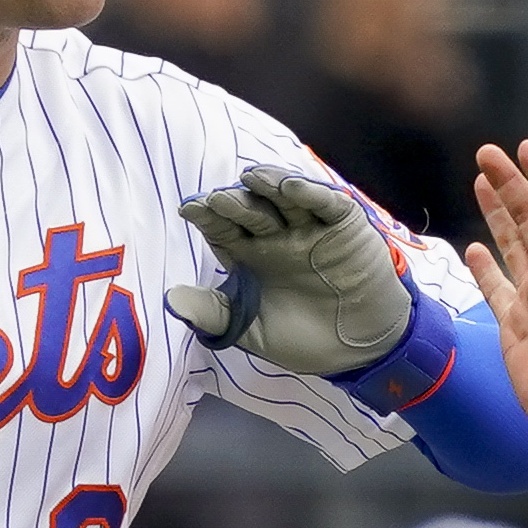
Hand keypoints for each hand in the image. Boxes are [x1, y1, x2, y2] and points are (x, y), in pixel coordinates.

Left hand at [164, 165, 412, 377]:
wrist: (359, 348)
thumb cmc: (303, 337)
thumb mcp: (250, 330)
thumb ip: (212, 313)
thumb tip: (169, 299)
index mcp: (249, 254)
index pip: (222, 228)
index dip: (207, 217)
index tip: (190, 209)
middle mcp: (276, 235)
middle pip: (250, 211)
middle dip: (233, 203)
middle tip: (217, 200)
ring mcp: (309, 227)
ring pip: (285, 199)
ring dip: (268, 185)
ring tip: (252, 178)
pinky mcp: (342, 225)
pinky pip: (325, 204)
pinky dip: (310, 194)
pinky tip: (291, 187)